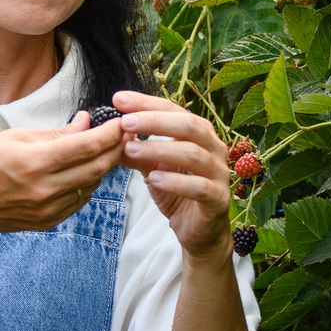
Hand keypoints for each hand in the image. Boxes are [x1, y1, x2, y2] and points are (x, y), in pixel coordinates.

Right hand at [0, 112, 129, 234]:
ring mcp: (46, 210)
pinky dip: (86, 185)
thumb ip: (55, 133)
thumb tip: (86, 122)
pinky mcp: (45, 223)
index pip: (87, 146)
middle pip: (97, 168)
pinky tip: (83, 172)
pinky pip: (77, 202)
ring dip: (102, 167)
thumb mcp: (14, 137)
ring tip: (106, 150)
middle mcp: (44, 190)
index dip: (111, 133)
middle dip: (115, 149)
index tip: (123, 122)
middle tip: (125, 135)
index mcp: (34, 163)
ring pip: (90, 186)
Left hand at [110, 90, 233, 262]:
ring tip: (131, 150)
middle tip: (125, 122)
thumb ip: (136, 152)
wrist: (199, 231)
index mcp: (199, 135)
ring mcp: (219, 174)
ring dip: (160, 150)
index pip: (174, 110)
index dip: (147, 103)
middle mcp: (214, 148)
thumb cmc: (179, 194)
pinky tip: (153, 179)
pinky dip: (175, 182)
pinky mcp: (218, 199)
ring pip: (194, 154)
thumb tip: (111, 135)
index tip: (118, 99)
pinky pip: (199, 187)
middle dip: (155, 122)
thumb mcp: (153, 168)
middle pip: (189, 125)